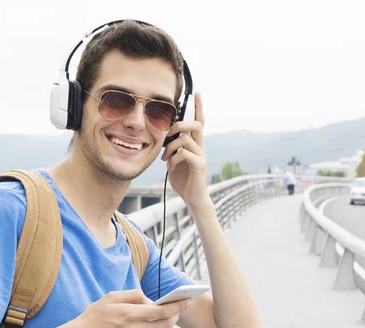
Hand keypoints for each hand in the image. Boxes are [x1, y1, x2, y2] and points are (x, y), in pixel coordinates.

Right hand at [67, 289, 190, 327]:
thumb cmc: (94, 316)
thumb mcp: (111, 297)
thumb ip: (133, 295)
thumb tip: (149, 299)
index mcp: (130, 314)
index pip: (162, 311)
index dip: (177, 306)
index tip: (186, 301)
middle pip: (165, 325)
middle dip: (175, 316)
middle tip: (178, 309)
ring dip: (165, 325)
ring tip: (163, 317)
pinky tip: (144, 326)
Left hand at [161, 93, 208, 207]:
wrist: (192, 198)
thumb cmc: (183, 179)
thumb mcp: (174, 160)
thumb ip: (172, 148)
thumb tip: (162, 138)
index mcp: (195, 144)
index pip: (199, 121)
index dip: (198, 107)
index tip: (197, 93)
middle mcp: (201, 147)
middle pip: (196, 124)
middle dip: (179, 125)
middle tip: (168, 136)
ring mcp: (202, 156)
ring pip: (185, 138)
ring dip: (170, 147)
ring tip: (165, 159)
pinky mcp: (199, 165)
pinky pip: (184, 153)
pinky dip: (174, 158)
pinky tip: (171, 167)